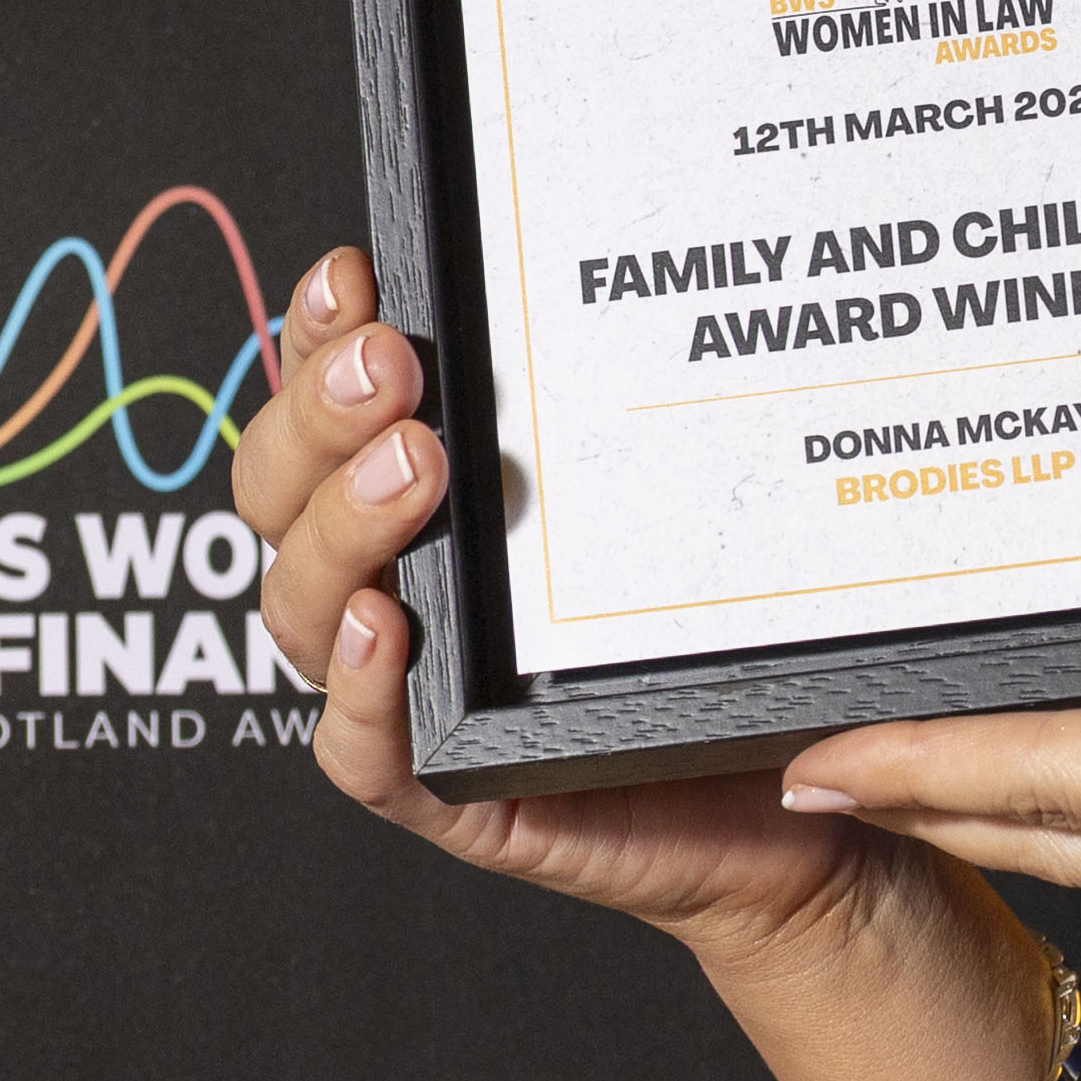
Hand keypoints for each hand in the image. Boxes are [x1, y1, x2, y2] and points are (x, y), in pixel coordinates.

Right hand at [232, 244, 935, 980]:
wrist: (796, 808)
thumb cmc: (733, 647)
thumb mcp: (681, 507)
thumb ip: (632, 419)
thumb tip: (632, 274)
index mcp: (434, 505)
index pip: (329, 413)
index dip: (317, 340)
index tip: (356, 273)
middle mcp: (404, 585)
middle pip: (285, 496)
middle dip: (318, 418)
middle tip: (391, 367)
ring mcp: (414, 690)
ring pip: (306, 608)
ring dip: (344, 529)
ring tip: (412, 469)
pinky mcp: (447, 792)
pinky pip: (363, 749)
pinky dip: (361, 686)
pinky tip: (390, 623)